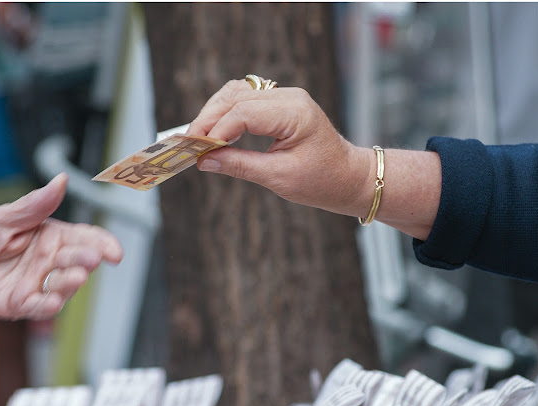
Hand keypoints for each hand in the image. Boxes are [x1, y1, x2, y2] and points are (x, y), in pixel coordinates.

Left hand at [0, 174, 123, 338]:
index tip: (113, 251)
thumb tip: (61, 181)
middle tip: (90, 258)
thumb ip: (34, 205)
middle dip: (88, 260)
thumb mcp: (1, 218)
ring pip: (65, 284)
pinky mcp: (22, 303)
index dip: (102, 243)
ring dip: (73, 282)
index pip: (84, 237)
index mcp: (48, 235)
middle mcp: (48, 260)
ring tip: (75, 276)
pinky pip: (42, 306)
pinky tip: (54, 299)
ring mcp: (37, 283)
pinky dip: (50, 304)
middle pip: (78, 260)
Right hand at [189, 79, 371, 216]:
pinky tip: (213, 130)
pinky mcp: (279, 103)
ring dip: (213, 113)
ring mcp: (284, 96)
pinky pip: (244, 98)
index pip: (243, 113)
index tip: (196, 151)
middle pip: (234, 97)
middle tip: (187, 144)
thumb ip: (239, 165)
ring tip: (197, 137)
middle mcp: (289, 97)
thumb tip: (204, 160)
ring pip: (235, 93)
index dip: (215, 131)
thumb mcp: (279, 178)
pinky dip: (225, 112)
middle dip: (208, 119)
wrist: (350, 177)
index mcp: (294, 113)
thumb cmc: (322, 181)